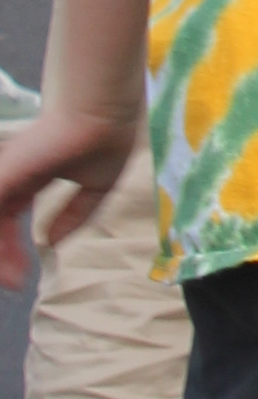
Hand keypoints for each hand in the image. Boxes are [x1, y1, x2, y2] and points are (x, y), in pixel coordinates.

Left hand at [0, 100, 141, 289]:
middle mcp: (12, 176)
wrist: (103, 114)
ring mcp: (5, 176)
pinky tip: (7, 268)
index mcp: (30, 175)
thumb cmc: (105, 138)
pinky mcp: (2, 177)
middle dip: (4, 256)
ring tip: (13, 280)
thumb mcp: (98, 185)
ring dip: (2, 255)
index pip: (9, 215)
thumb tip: (52, 241)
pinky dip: (2, 246)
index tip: (23, 276)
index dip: (12, 247)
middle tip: (16, 284)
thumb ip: (76, 215)